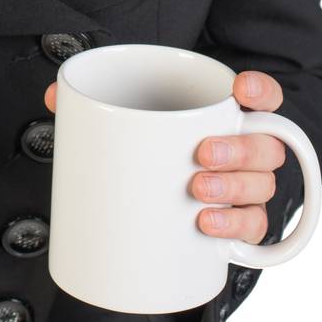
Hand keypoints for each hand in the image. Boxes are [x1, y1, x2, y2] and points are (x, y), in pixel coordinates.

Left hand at [43, 68, 286, 240]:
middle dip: (240, 150)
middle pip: (267, 147)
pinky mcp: (238, 226)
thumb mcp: (128, 117)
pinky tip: (206, 227)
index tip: (240, 90)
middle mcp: (247, 151)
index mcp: (226, 115)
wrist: (156, 198)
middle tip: (201, 153)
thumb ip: (96, 102)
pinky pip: (252, 230)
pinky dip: (233, 228)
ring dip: (234, 188)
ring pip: (262, 187)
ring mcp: (246, 190)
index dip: (262, 91)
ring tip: (196, 191)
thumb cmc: (153, 144)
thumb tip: (54, 98)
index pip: (265, 96)